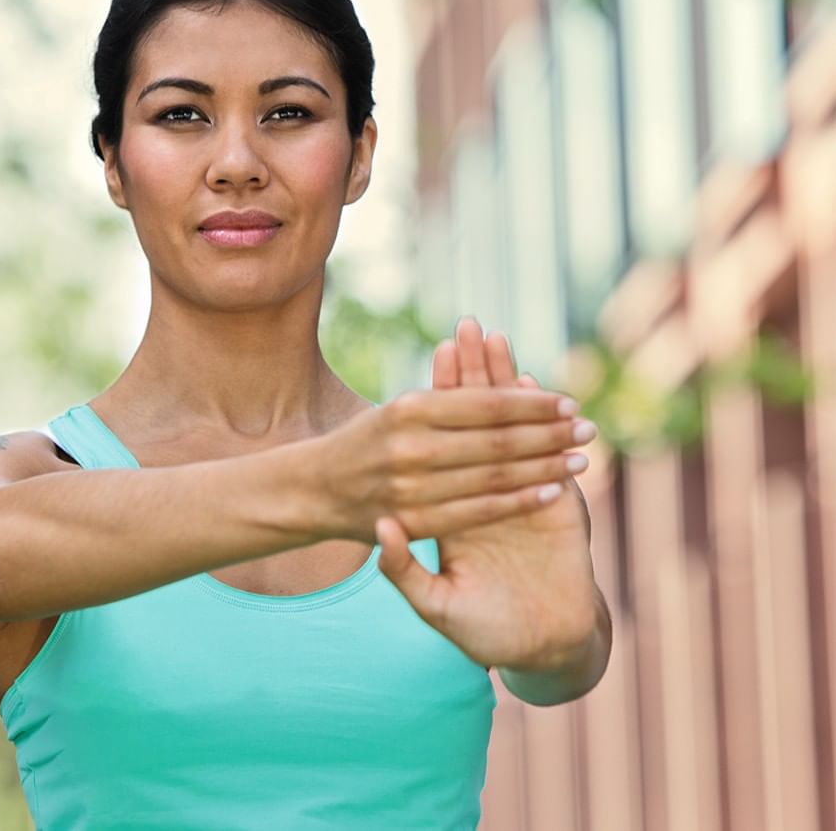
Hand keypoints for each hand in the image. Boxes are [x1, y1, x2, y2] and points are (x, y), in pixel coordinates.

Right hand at [313, 382, 588, 545]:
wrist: (315, 489)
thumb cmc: (369, 440)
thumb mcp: (400, 408)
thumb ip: (449, 400)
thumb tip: (507, 381)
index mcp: (408, 407)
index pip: (486, 404)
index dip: (532, 404)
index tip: (569, 402)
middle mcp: (409, 445)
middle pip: (497, 440)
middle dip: (549, 434)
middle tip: (589, 427)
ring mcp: (410, 487)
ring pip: (493, 476)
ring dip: (543, 467)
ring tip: (580, 458)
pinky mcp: (413, 522)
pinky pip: (477, 511)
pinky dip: (517, 501)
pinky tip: (550, 491)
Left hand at [374, 317, 598, 672]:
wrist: (543, 646)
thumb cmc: (486, 631)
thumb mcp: (438, 607)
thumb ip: (406, 572)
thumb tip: (382, 529)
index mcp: (449, 506)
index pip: (444, 439)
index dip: (446, 394)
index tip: (440, 351)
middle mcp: (483, 491)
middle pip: (477, 419)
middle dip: (476, 371)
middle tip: (467, 324)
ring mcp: (523, 492)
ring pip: (511, 427)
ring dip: (506, 381)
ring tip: (496, 337)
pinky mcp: (561, 503)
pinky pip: (547, 453)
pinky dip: (541, 419)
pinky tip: (535, 385)